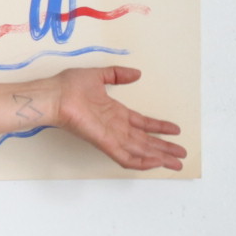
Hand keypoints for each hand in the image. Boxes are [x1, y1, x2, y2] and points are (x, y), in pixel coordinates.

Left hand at [44, 66, 185, 172]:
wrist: (54, 95)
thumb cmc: (69, 86)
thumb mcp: (98, 75)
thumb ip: (118, 74)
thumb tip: (136, 73)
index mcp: (115, 112)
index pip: (142, 123)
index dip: (159, 127)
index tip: (175, 129)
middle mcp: (115, 127)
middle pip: (145, 141)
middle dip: (164, 147)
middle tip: (181, 154)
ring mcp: (111, 136)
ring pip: (140, 151)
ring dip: (159, 157)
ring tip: (176, 162)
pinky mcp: (104, 143)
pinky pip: (126, 157)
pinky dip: (141, 162)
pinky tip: (156, 162)